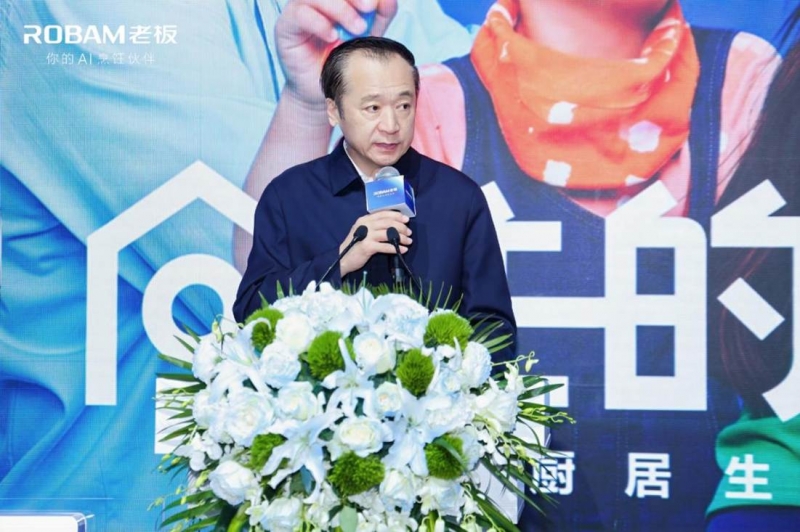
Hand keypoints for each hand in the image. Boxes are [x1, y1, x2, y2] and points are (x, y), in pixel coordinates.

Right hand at [275, 0, 397, 107]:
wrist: (322, 93)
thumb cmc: (343, 63)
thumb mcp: (366, 37)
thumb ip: (378, 17)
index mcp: (334, 0)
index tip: (377, 2)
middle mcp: (314, 1)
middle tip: (369, 8)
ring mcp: (297, 11)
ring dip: (339, 8)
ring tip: (357, 28)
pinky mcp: (285, 27)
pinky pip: (299, 15)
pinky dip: (319, 23)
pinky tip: (333, 37)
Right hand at [339, 211, 410, 275]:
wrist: (343, 258)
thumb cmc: (356, 245)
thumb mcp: (364, 232)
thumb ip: (375, 227)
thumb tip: (394, 226)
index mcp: (365, 219)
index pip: (383, 213)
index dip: (396, 216)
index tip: (406, 220)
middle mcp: (365, 224)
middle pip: (388, 222)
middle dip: (401, 227)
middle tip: (409, 233)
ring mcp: (366, 235)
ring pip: (388, 233)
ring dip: (401, 237)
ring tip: (408, 242)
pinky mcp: (367, 246)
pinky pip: (385, 246)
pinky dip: (395, 248)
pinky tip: (402, 250)